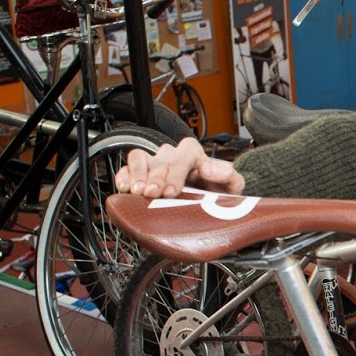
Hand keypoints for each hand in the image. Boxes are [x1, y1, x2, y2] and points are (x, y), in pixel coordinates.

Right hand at [114, 138, 244, 198]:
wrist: (208, 202)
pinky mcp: (141, 174)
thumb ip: (227, 175)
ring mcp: (155, 163)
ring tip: (137, 191)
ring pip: (140, 158)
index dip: (177, 171)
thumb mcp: (231, 185)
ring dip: (137, 174)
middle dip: (156, 177)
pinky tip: (124, 188)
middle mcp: (172, 156)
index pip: (184, 153)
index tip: (173, 191)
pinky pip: (127, 168)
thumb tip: (208, 168)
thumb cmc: (217, 191)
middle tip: (153, 194)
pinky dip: (123, 176)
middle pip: (161, 159)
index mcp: (194, 154)